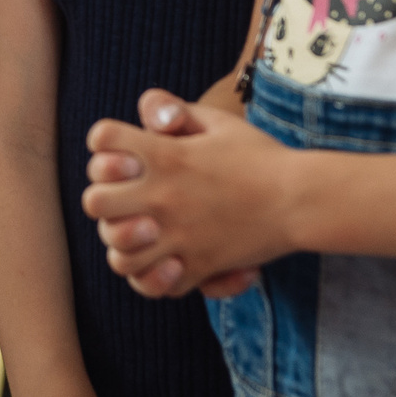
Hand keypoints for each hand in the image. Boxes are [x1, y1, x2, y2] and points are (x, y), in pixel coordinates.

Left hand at [85, 92, 293, 297]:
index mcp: (166, 155)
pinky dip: (151, 276)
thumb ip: (176, 111)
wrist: (301, 199)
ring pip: (116, 251)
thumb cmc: (259, 156)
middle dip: (105, 197)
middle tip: (128, 198)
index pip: (102, 138)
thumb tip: (149, 114)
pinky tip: (164, 261)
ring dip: (124, 242)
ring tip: (143, 234)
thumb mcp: (218, 122)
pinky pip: (151, 284)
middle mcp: (164, 195)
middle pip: (95, 201)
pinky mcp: (197, 266)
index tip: (125, 150)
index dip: (107, 142)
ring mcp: (178, 235)